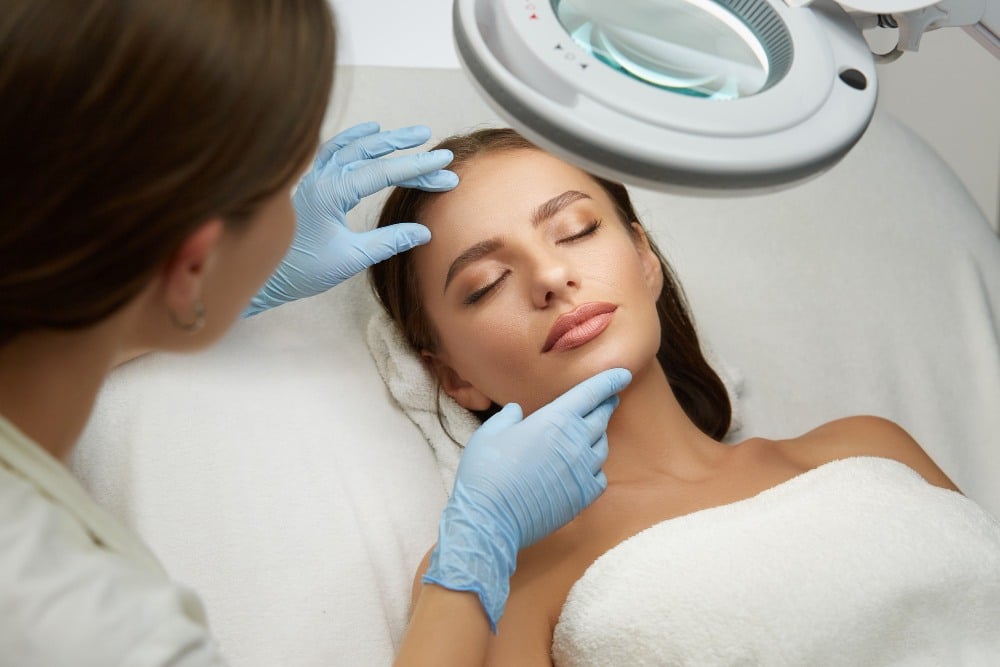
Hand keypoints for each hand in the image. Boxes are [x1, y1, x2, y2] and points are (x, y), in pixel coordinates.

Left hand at [244, 122, 456, 315]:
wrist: (263, 275)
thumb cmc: (301, 270)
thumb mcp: (351, 258)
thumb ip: (388, 242)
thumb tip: (422, 232)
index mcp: (331, 192)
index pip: (383, 172)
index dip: (417, 167)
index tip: (443, 165)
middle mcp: (320, 177)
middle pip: (369, 151)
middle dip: (404, 146)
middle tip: (433, 142)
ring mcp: (311, 177)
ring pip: (351, 146)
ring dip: (380, 139)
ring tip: (407, 135)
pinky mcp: (308, 183)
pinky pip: (332, 150)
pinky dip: (352, 139)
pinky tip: (366, 133)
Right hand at [422, 368, 631, 630]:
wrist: (492, 518)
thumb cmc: (486, 472)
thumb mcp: (490, 433)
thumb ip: (508, 417)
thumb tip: (516, 410)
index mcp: (555, 419)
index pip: (591, 393)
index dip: (609, 380)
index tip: (624, 373)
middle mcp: (576, 442)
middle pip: (601, 417)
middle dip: (606, 404)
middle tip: (609, 398)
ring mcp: (582, 470)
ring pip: (601, 446)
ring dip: (598, 435)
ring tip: (592, 432)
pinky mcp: (583, 496)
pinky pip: (599, 476)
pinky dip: (595, 467)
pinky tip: (585, 467)